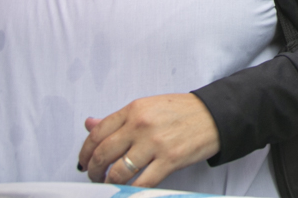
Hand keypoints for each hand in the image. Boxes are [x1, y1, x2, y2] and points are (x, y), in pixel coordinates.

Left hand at [79, 93, 219, 186]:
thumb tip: (89, 124)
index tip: (83, 161)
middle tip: (94, 176)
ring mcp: (155, 143)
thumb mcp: (148, 106)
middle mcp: (141, 125)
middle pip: (103, 154)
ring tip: (110, 184)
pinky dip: (131, 191)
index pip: (98, 133)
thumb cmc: (181, 111)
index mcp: (134, 109)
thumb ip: (119, 118)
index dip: (85, 151)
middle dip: (93, 170)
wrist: (214, 115)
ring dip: (109, 182)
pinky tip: (128, 190)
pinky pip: (142, 182)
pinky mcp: (169, 160)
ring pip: (119, 171)